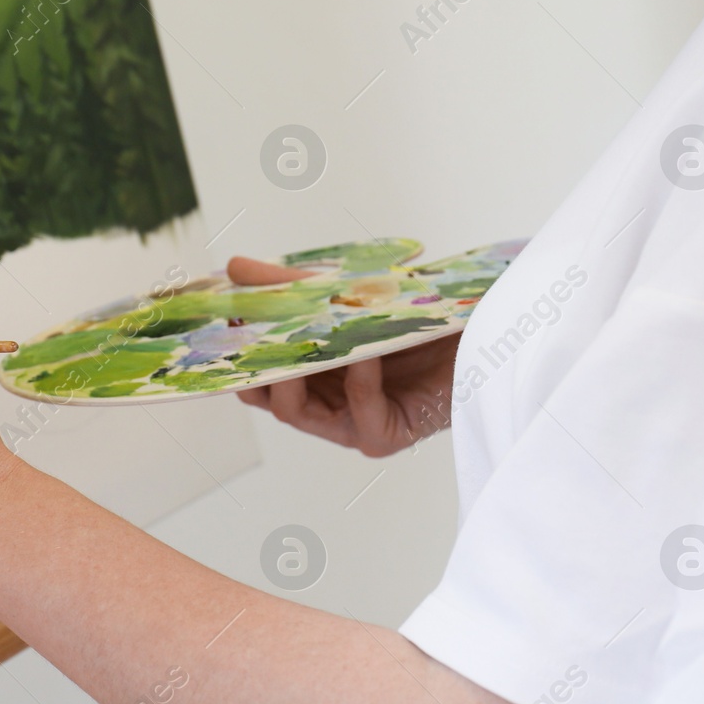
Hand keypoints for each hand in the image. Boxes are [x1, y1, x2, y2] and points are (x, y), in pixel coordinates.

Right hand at [228, 256, 456, 456]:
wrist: (480, 329)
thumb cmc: (411, 317)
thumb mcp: (342, 292)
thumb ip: (288, 285)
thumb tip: (232, 266)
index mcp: (308, 379)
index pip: (252, 375)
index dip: (232, 351)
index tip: (224, 314)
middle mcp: (322, 408)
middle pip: (264, 397)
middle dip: (252, 361)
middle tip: (248, 325)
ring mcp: (350, 427)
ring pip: (295, 410)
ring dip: (296, 367)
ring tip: (302, 330)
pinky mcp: (384, 437)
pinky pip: (359, 410)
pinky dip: (358, 376)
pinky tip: (365, 347)